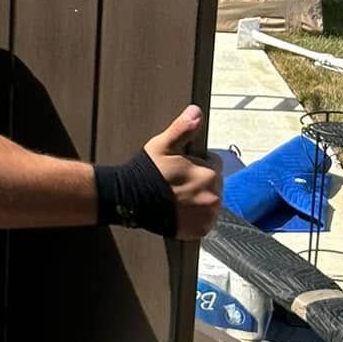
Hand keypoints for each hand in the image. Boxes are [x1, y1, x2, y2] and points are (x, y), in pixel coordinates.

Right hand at [145, 106, 222, 239]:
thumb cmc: (146, 171)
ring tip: (177, 198)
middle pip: (213, 185)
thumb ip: (183, 128)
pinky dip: (195, 218)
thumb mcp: (164, 145)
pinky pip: (203, 221)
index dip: (198, 163)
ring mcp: (207, 216)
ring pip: (210, 203)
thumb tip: (196, 111)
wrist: (129, 200)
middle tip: (176, 183)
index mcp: (209, 175)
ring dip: (199, 200)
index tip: (182, 168)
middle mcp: (213, 197)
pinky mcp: (199, 231)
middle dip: (199, 182)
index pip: (214, 165)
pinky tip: (179, 211)